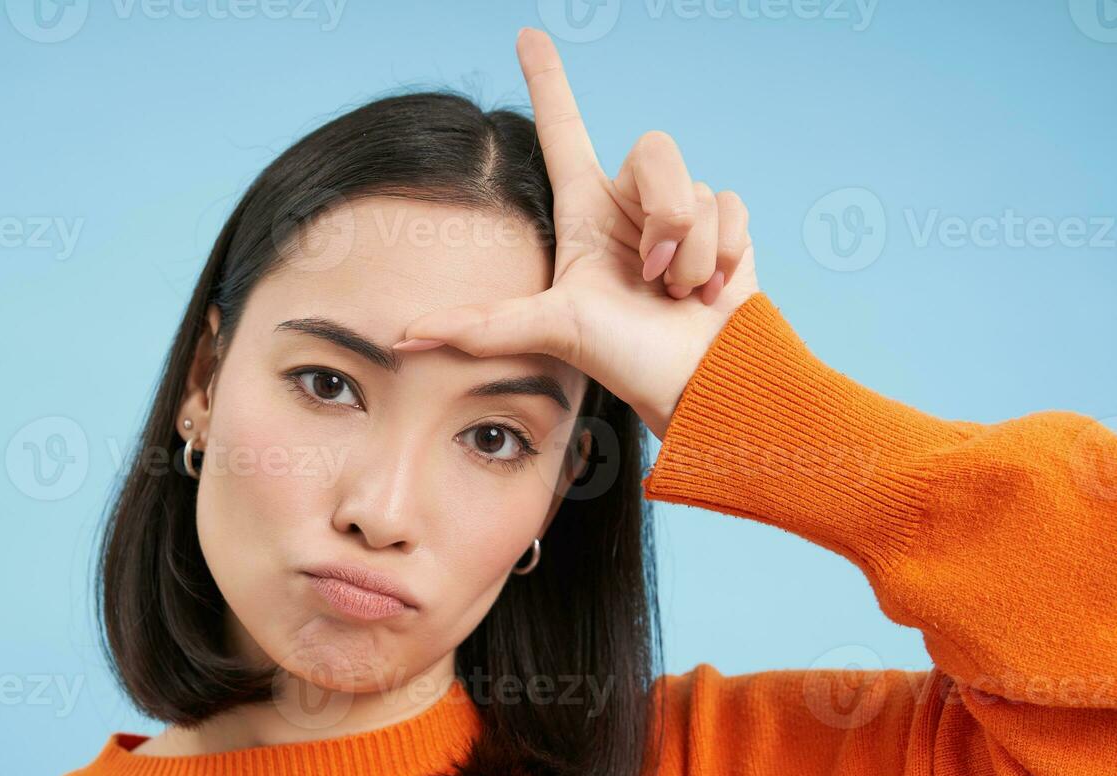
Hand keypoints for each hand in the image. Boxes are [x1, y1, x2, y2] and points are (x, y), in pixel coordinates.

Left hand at [393, 27, 758, 441]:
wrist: (698, 383)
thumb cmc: (626, 360)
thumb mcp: (549, 330)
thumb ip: (480, 327)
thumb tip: (401, 336)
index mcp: (584, 212)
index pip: (564, 129)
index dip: (549, 80)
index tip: (527, 33)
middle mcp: (630, 205)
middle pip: (655, 150)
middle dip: (663, 216)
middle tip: (651, 275)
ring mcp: (680, 215)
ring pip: (696, 190)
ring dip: (692, 252)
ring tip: (678, 294)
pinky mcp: (725, 227)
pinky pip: (732, 206)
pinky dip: (725, 256)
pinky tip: (712, 293)